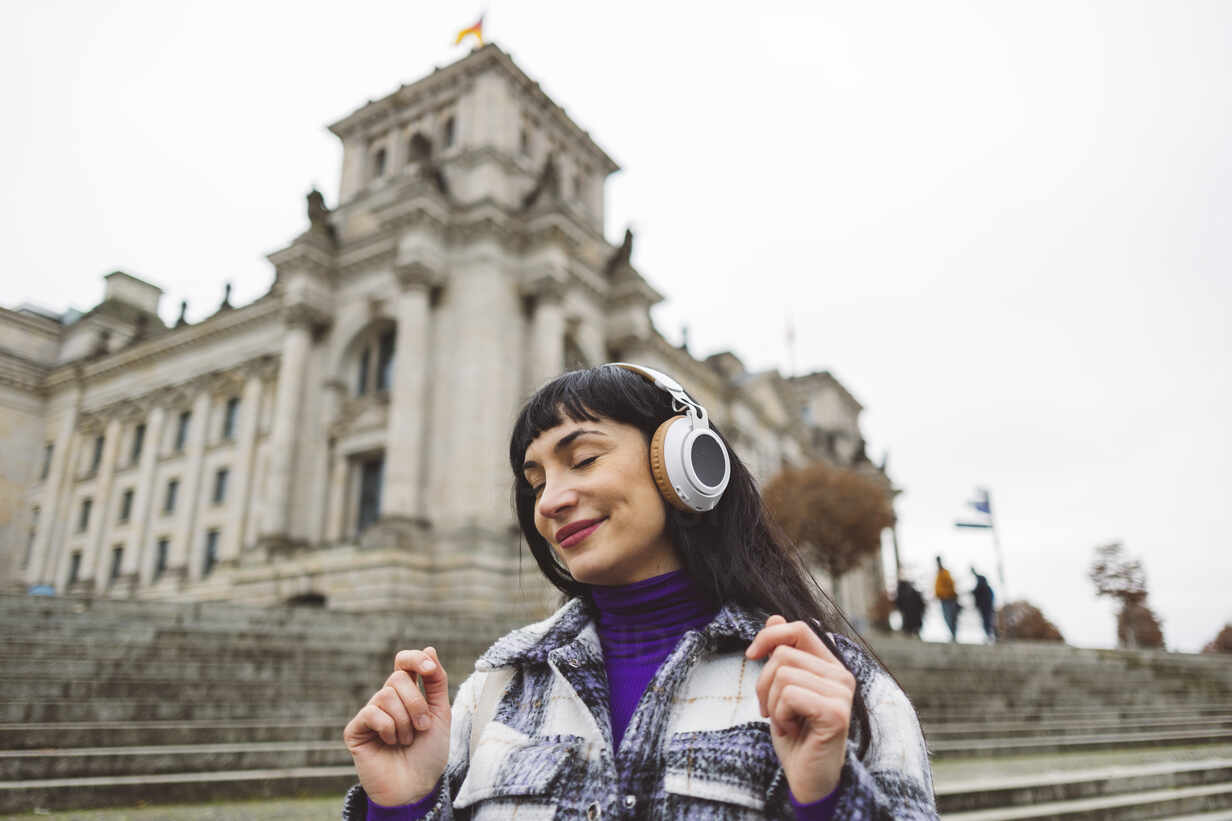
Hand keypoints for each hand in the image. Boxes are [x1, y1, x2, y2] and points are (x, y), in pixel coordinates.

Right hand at [343, 647, 450, 806]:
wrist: (415, 787)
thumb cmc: (429, 753)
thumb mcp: (441, 713)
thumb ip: (436, 681)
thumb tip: (429, 648)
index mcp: (408, 693)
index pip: (404, 661)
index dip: (415, 659)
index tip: (429, 668)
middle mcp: (387, 699)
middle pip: (398, 677)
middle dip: (416, 703)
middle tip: (422, 729)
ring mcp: (370, 713)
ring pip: (386, 695)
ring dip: (404, 722)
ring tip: (405, 741)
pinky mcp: (356, 729)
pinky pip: (372, 713)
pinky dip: (388, 729)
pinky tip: (390, 744)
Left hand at [745, 615, 854, 802]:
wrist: (808, 778)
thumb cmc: (795, 734)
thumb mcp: (780, 690)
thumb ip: (782, 655)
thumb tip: (774, 617)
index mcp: (829, 666)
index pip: (798, 629)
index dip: (769, 636)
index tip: (751, 656)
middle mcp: (841, 675)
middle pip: (783, 654)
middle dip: (763, 684)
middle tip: (770, 710)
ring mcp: (841, 693)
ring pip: (783, 675)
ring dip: (771, 704)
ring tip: (784, 722)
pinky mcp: (836, 712)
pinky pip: (789, 695)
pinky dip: (780, 715)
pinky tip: (792, 730)